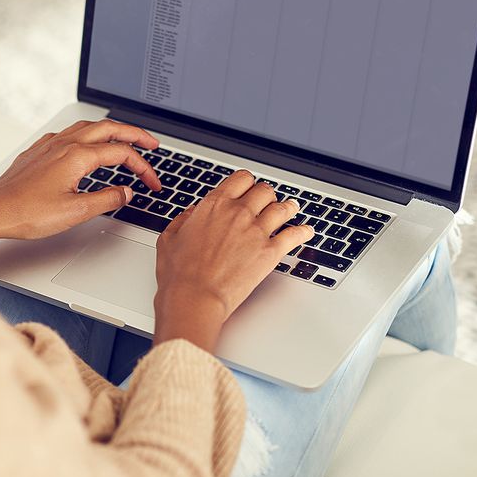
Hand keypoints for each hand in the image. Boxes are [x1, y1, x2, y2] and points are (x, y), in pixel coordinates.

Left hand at [0, 120, 162, 252]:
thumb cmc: (26, 213)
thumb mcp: (75, 212)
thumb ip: (107, 199)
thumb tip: (126, 192)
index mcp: (77, 156)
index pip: (122, 154)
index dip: (143, 167)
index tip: (152, 182)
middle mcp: (64, 144)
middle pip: (109, 128)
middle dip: (135, 134)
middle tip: (153, 144)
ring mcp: (50, 145)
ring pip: (88, 127)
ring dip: (111, 130)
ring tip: (125, 139)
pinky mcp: (38, 151)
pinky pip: (69, 133)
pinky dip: (87, 135)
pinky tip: (86, 145)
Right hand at [152, 170, 313, 351]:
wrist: (194, 298)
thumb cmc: (179, 273)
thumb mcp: (169, 239)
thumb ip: (183, 220)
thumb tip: (193, 213)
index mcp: (214, 205)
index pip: (241, 179)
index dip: (246, 183)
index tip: (247, 188)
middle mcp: (238, 212)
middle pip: (264, 190)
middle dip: (266, 195)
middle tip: (267, 201)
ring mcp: (257, 231)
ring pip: (282, 208)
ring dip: (288, 207)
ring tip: (292, 208)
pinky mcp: (270, 252)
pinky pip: (294, 235)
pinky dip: (304, 232)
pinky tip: (307, 231)